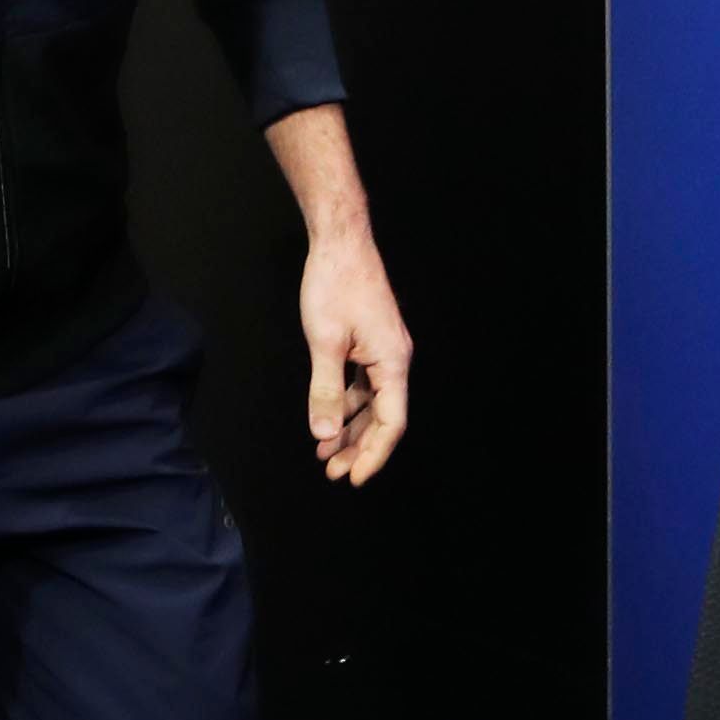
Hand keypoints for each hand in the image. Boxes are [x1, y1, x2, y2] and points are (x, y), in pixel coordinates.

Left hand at [298, 226, 411, 484]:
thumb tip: (325, 435)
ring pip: (371, 403)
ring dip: (349, 428)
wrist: (340, 241)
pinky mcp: (370, 343)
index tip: (354, 478)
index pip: (391, 422)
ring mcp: (383, 351)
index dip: (374, 454)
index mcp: (393, 362)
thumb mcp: (324, 342)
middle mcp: (395, 360)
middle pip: (382, 417)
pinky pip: (362, 385)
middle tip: (332, 472)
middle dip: (358, 447)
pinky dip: (345, 404)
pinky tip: (327, 419)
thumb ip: (325, 391)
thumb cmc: (334, 284)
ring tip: (325, 453)